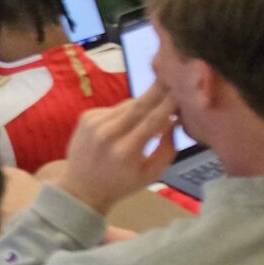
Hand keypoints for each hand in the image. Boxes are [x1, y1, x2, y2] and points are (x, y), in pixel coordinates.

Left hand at [52, 83, 180, 214]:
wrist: (81, 187)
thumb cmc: (122, 184)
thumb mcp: (151, 175)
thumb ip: (167, 149)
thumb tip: (174, 121)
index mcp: (126, 151)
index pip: (153, 121)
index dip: (168, 104)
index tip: (182, 91)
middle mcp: (108, 133)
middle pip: (139, 105)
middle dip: (157, 90)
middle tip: (172, 77)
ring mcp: (94, 123)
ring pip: (127, 104)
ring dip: (143, 104)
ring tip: (156, 105)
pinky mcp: (86, 116)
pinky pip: (115, 108)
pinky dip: (126, 112)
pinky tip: (127, 124)